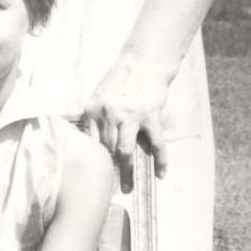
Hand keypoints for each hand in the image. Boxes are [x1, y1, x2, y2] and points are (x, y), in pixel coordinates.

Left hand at [82, 52, 172, 186]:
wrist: (143, 62)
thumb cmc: (120, 81)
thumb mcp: (99, 97)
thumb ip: (96, 119)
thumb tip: (92, 144)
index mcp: (93, 110)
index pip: (90, 142)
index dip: (93, 161)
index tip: (94, 177)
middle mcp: (109, 114)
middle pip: (106, 150)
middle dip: (108, 171)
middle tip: (110, 188)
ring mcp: (130, 115)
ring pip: (125, 151)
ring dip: (128, 172)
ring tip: (128, 188)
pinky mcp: (150, 116)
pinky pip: (156, 143)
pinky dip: (160, 160)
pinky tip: (160, 174)